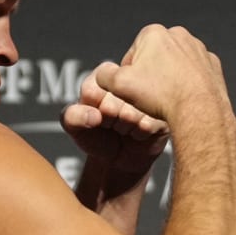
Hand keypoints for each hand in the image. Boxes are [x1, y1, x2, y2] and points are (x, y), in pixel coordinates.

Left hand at [62, 67, 169, 194]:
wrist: (118, 160)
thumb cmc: (96, 137)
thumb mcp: (75, 127)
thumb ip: (72, 117)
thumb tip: (94, 115)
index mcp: (106, 73)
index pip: (95, 87)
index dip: (94, 108)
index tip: (98, 113)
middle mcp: (131, 80)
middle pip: (115, 100)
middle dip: (110, 119)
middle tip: (112, 123)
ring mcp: (150, 95)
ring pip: (132, 113)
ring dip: (124, 128)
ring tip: (124, 128)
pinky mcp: (163, 113)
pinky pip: (148, 125)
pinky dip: (138, 135)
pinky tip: (137, 133)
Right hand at [92, 25, 231, 130]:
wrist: (199, 112)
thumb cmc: (161, 97)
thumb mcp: (119, 86)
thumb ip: (104, 76)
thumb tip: (103, 74)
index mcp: (154, 33)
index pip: (133, 54)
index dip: (130, 75)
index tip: (134, 90)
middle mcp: (179, 36)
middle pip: (156, 59)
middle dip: (151, 76)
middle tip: (150, 98)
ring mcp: (199, 50)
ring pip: (176, 67)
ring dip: (170, 80)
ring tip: (167, 100)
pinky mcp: (213, 66)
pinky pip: (195, 76)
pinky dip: (190, 86)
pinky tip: (185, 100)